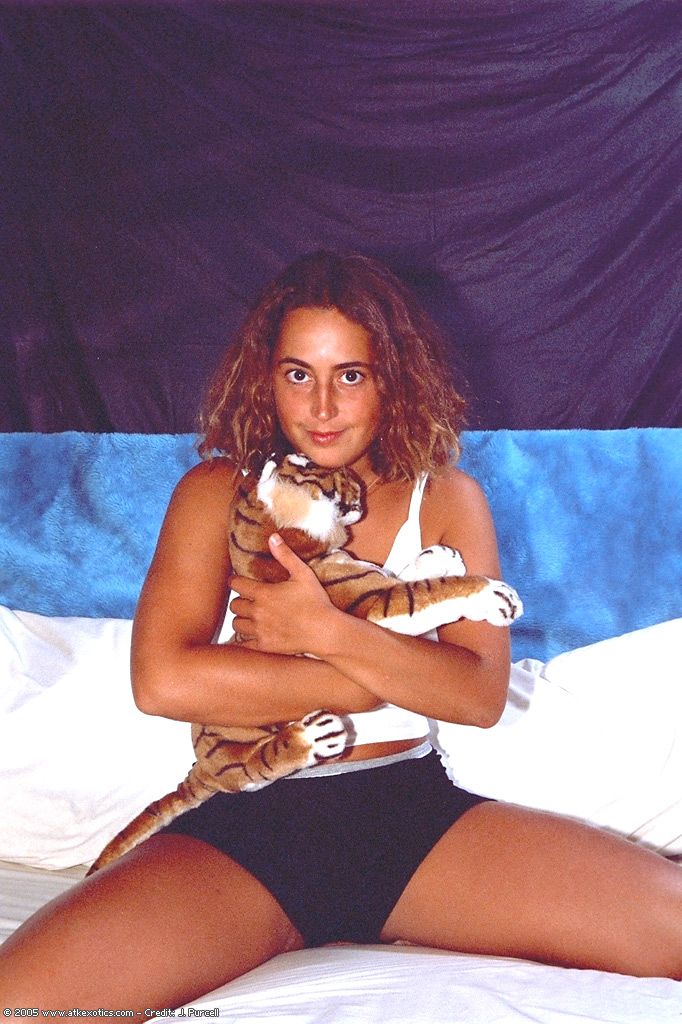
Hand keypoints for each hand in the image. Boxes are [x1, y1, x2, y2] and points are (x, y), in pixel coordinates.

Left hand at [229, 534, 338, 655]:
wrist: (324, 631)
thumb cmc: (316, 601)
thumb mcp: (303, 574)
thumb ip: (285, 555)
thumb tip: (272, 537)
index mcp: (264, 593)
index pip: (236, 584)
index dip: (234, 581)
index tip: (236, 581)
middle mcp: (257, 612)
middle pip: (234, 605)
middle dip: (239, 600)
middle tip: (246, 600)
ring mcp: (260, 630)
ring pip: (236, 624)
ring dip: (241, 619)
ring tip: (248, 617)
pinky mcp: (265, 646)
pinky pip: (244, 644)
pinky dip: (244, 640)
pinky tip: (250, 636)